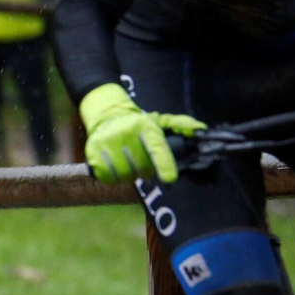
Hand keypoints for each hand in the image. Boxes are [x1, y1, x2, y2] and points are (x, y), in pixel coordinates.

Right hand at [79, 83, 205, 184]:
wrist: (107, 115)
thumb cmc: (139, 123)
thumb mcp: (161, 120)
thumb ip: (182, 126)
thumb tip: (201, 131)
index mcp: (144, 127)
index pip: (156, 148)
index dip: (164, 164)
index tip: (169, 179)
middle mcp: (125, 133)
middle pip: (141, 167)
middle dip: (146, 171)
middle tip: (144, 166)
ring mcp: (107, 143)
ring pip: (124, 174)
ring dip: (130, 175)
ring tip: (130, 166)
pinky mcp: (93, 152)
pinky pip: (108, 176)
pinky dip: (114, 177)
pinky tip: (117, 168)